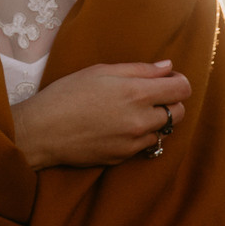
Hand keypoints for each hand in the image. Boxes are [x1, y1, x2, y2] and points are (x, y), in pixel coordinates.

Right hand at [13, 60, 190, 169]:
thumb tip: (167, 68)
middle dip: (170, 102)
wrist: (42, 131)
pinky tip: (118, 127)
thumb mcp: (101, 71)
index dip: (179, 82)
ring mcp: (133, 142)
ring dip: (155, 121)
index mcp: (137, 93)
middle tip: (150, 95)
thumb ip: (140, 69)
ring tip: (131, 112)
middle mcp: (141, 120)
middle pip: (179, 113)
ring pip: (163, 131)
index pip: (182, 90)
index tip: (169, 80)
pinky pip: (144, 146)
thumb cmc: (67, 94)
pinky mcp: (123, 158)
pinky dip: (139, 136)